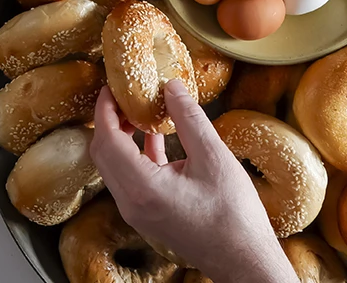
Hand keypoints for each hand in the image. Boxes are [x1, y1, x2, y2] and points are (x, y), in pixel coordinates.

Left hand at [90, 82, 293, 282]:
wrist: (244, 260)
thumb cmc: (233, 215)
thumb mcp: (213, 157)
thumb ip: (189, 118)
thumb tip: (171, 85)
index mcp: (141, 188)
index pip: (106, 139)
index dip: (105, 109)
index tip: (112, 86)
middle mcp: (130, 203)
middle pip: (102, 153)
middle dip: (108, 121)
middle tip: (124, 95)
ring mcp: (137, 212)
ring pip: (113, 166)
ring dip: (121, 138)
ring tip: (138, 111)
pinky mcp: (147, 215)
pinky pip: (130, 179)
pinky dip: (136, 155)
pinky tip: (154, 137)